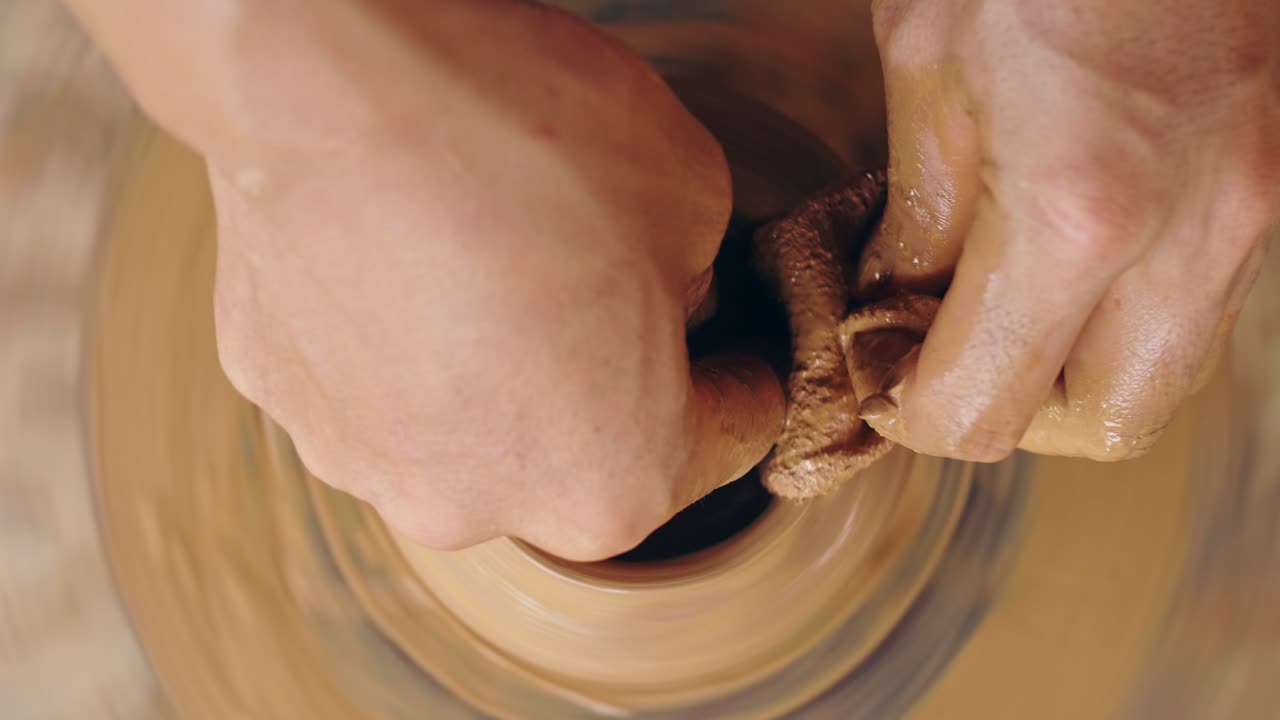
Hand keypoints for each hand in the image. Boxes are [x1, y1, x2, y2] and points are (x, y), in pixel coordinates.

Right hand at [72, 0, 783, 559]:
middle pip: (585, 448)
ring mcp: (367, 466)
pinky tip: (401, 255)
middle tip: (592, 275)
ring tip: (483, 257)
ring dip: (494, 366)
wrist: (328, 79)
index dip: (739, 368)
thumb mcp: (695, 192)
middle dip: (608, 376)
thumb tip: (663, 298)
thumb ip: (702, 280)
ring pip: (473, 424)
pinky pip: (376, 379)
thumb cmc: (525, 143)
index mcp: (610, 488)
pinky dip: (401, 336)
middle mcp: (480, 513)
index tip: (726, 332)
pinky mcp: (283, 401)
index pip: (730, 434)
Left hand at [858, 0, 1278, 460]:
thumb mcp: (928, 60)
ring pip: (1169, 372)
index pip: (987, 405)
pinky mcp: (1276, 181)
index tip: (884, 382)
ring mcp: (1255, 209)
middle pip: (1105, 423)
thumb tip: (899, 306)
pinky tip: (1069, 261)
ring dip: (1077, 372)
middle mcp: (1194, 231)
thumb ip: (919, 213)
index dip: (917, 414)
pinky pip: (1202, 303)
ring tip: (1002, 311)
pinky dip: (1128, 315)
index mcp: (1080, 209)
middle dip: (1014, 413)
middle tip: (945, 358)